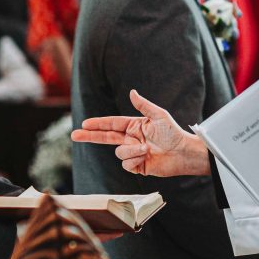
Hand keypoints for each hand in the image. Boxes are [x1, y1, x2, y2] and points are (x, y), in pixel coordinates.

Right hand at [70, 89, 210, 176]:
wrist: (183, 153)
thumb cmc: (174, 133)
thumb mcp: (159, 116)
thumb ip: (144, 105)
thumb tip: (132, 92)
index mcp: (134, 126)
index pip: (111, 124)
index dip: (98, 124)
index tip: (84, 123)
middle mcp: (131, 139)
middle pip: (105, 138)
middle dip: (90, 136)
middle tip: (75, 135)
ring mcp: (133, 153)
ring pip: (119, 152)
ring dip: (131, 150)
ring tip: (146, 148)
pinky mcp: (137, 166)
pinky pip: (126, 164)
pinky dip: (135, 159)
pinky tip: (146, 156)